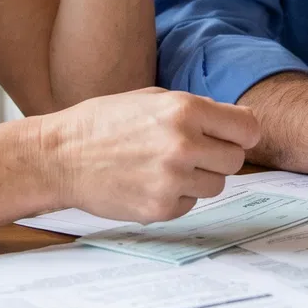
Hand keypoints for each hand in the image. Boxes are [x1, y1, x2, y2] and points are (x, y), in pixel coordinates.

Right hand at [40, 88, 260, 223]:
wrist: (60, 157)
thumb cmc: (103, 123)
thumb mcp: (150, 99)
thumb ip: (195, 108)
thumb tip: (236, 122)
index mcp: (184, 110)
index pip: (247, 128)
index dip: (243, 133)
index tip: (235, 136)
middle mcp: (183, 145)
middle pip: (235, 160)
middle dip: (219, 156)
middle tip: (192, 152)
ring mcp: (172, 180)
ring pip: (216, 185)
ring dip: (198, 177)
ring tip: (164, 166)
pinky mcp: (160, 208)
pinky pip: (190, 204)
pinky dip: (177, 196)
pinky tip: (148, 182)